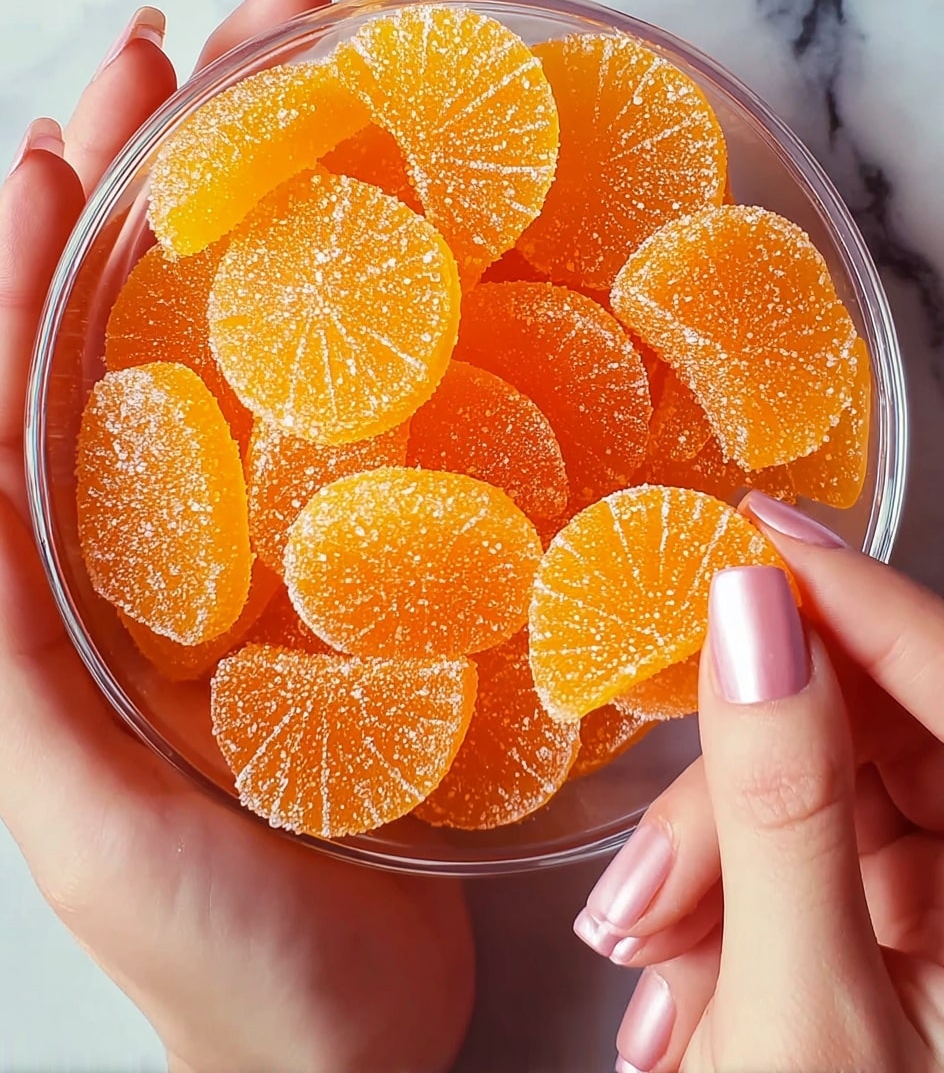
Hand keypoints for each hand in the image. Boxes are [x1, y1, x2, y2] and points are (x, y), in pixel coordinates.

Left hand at [0, 0, 472, 1072]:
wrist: (337, 1043)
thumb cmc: (211, 950)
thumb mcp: (67, 799)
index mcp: (72, 572)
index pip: (32, 358)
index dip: (54, 221)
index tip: (102, 103)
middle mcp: (166, 540)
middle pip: (153, 316)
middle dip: (180, 168)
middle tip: (247, 38)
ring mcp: (269, 556)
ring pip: (264, 356)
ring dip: (286, 228)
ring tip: (325, 110)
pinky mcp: (364, 588)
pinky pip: (365, 445)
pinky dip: (383, 352)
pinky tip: (424, 286)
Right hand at [575, 491, 943, 1071]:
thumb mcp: (805, 1016)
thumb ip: (776, 807)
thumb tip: (745, 620)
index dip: (858, 596)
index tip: (755, 528)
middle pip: (869, 748)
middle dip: (736, 799)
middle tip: (646, 879)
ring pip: (818, 809)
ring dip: (714, 870)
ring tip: (646, 967)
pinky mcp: (899, 940)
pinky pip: (807, 870)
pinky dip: (731, 909)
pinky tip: (678, 982)